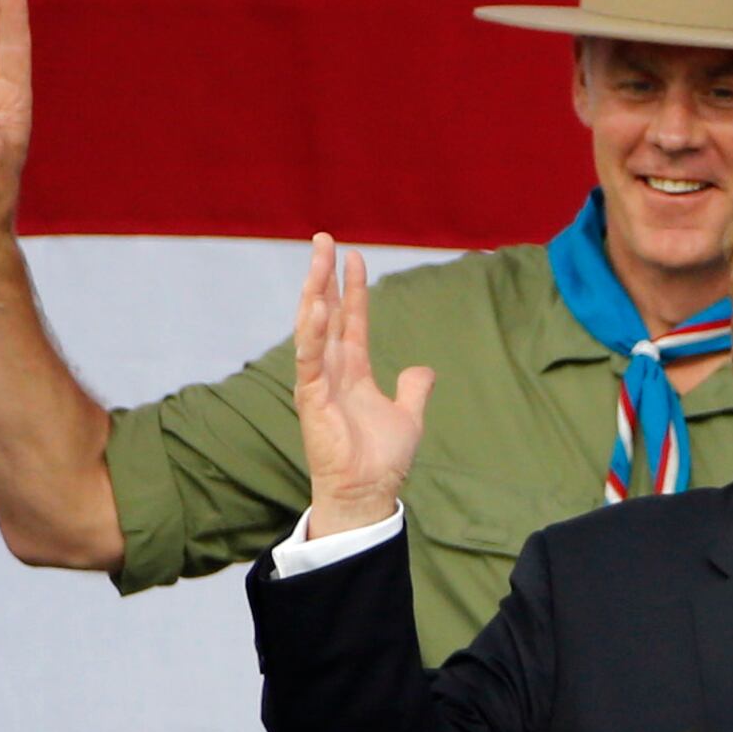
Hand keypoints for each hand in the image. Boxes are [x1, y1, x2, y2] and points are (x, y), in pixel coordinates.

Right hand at [290, 236, 432, 535]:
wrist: (367, 492)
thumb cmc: (380, 460)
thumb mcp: (408, 416)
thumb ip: (413, 389)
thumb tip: (423, 369)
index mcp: (352, 371)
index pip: (351, 320)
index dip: (352, 288)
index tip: (354, 256)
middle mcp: (332, 371)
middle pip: (326, 313)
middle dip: (324, 276)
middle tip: (322, 238)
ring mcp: (319, 382)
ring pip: (314, 328)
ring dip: (314, 293)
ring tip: (317, 259)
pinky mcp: (312, 399)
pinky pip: (310, 360)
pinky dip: (312, 334)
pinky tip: (316, 306)